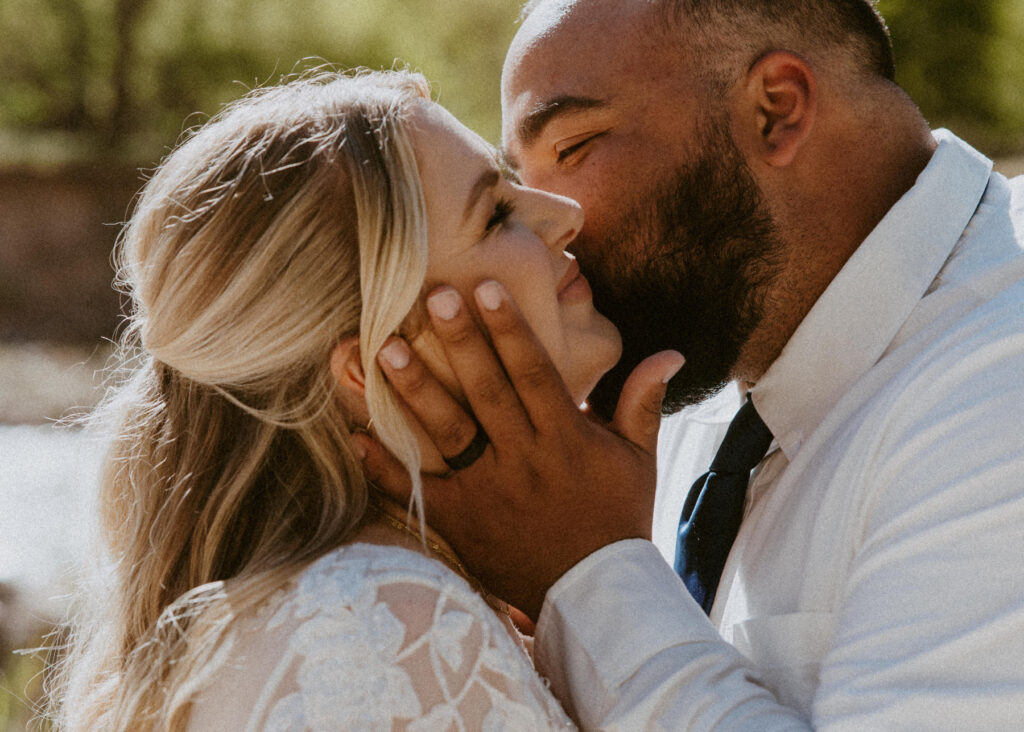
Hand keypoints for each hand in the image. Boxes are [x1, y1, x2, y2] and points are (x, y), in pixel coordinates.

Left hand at [356, 280, 683, 620]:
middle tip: (431, 298)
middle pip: (487, 392)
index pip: (534, 373)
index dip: (510, 329)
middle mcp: (525, 459)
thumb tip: (670, 353)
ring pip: (449, 433)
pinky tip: (355, 435)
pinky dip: (386, 466)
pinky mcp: (463, 523)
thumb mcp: (638, 460)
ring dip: (417, 390)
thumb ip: (642, 403)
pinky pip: (419, 492)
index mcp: (566, 438)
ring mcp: (490, 492)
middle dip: (460, 342)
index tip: (485, 288)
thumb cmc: (617, 519)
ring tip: (384, 349)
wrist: (596, 595)